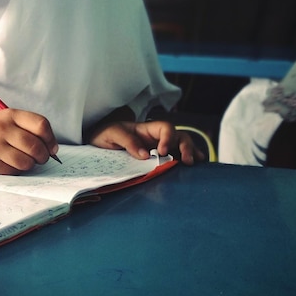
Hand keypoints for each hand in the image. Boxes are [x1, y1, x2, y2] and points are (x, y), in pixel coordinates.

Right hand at [0, 109, 58, 173]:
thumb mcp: (6, 119)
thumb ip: (29, 128)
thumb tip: (53, 149)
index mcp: (10, 114)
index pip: (41, 125)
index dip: (51, 139)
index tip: (52, 147)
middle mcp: (2, 128)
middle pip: (36, 146)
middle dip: (43, 156)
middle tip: (40, 158)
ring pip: (26, 162)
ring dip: (30, 165)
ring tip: (24, 160)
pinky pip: (13, 171)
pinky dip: (16, 170)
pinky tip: (9, 163)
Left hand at [88, 119, 203, 164]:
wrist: (98, 142)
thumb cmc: (106, 134)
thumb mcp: (112, 134)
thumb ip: (127, 142)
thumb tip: (146, 155)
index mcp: (146, 129)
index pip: (165, 127)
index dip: (167, 138)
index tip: (161, 152)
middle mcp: (156, 138)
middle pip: (178, 136)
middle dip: (186, 146)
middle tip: (187, 161)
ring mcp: (159, 148)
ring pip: (181, 146)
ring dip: (191, 153)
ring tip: (197, 164)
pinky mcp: (158, 160)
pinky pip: (176, 158)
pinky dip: (187, 160)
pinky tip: (196, 168)